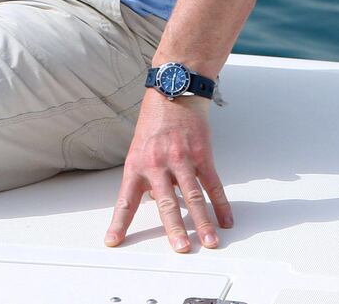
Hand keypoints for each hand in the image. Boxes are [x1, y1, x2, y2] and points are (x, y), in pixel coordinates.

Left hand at [105, 90, 232, 251]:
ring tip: (209, 242)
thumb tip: (151, 201)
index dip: (119, 222)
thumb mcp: (139, 148)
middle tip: (181, 249)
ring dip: (203, 221)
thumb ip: (145, 175)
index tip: (113, 241)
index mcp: (136, 164)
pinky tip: (226, 220)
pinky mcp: (201, 153)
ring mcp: (180, 158)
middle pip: (165, 202)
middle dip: (174, 228)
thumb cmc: (154, 121)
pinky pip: (212, 183)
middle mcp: (157, 163)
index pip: (125, 199)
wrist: (173, 90)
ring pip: (192, 196)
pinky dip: (221, 204)